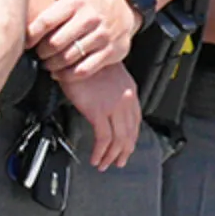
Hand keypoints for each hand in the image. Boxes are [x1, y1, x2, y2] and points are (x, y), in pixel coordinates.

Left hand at [27, 0, 137, 85]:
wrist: (124, 10)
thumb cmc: (89, 3)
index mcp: (75, 2)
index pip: (47, 21)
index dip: (32, 35)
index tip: (25, 42)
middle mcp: (89, 18)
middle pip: (56, 42)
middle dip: (42, 52)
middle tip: (37, 55)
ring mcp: (101, 36)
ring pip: (69, 58)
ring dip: (53, 65)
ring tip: (46, 64)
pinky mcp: (110, 52)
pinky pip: (85, 69)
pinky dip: (68, 75)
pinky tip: (59, 73)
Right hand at [67, 49, 144, 169]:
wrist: (79, 51)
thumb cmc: (87, 60)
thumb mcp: (106, 74)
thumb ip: (111, 90)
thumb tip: (105, 105)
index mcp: (129, 90)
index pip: (136, 120)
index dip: (132, 137)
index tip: (127, 147)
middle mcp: (125, 99)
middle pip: (130, 133)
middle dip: (124, 151)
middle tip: (118, 162)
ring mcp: (113, 106)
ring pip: (119, 139)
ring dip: (112, 156)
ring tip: (104, 164)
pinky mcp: (99, 111)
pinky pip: (104, 139)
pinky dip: (101, 152)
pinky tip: (96, 158)